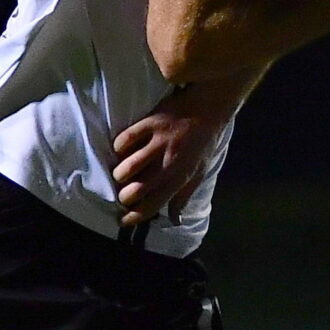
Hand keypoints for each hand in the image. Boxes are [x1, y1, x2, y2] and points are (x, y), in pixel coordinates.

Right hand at [111, 102, 230, 225]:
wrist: (210, 108)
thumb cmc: (203, 144)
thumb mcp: (198, 173)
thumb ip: (183, 196)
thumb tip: (174, 220)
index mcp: (182, 176)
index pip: (155, 203)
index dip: (136, 216)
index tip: (123, 221)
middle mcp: (170, 161)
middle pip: (138, 188)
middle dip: (124, 197)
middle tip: (122, 194)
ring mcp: (160, 141)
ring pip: (129, 166)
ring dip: (119, 174)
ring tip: (121, 174)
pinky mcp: (151, 122)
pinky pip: (126, 138)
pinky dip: (119, 147)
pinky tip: (122, 150)